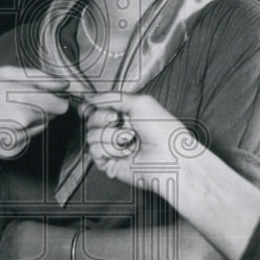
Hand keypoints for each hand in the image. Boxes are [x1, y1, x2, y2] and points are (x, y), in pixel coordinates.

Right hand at [0, 66, 68, 178]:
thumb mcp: (4, 73)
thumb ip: (38, 77)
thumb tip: (64, 84)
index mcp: (25, 100)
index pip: (62, 106)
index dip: (57, 98)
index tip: (47, 93)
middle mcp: (24, 123)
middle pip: (52, 116)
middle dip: (42, 107)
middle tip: (17, 99)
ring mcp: (17, 140)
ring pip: (39, 127)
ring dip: (30, 118)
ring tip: (4, 110)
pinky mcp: (10, 152)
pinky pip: (27, 139)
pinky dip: (19, 131)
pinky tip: (0, 123)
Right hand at [82, 92, 206, 188]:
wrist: (169, 157)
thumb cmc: (163, 130)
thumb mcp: (140, 102)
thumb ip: (112, 97)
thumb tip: (91, 97)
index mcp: (125, 114)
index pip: (97, 107)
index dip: (93, 106)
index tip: (93, 106)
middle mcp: (117, 130)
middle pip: (90, 120)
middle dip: (102, 118)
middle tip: (117, 121)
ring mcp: (113, 147)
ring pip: (90, 136)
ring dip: (110, 136)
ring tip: (128, 140)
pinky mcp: (109, 163)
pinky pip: (94, 151)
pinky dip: (110, 150)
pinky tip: (124, 152)